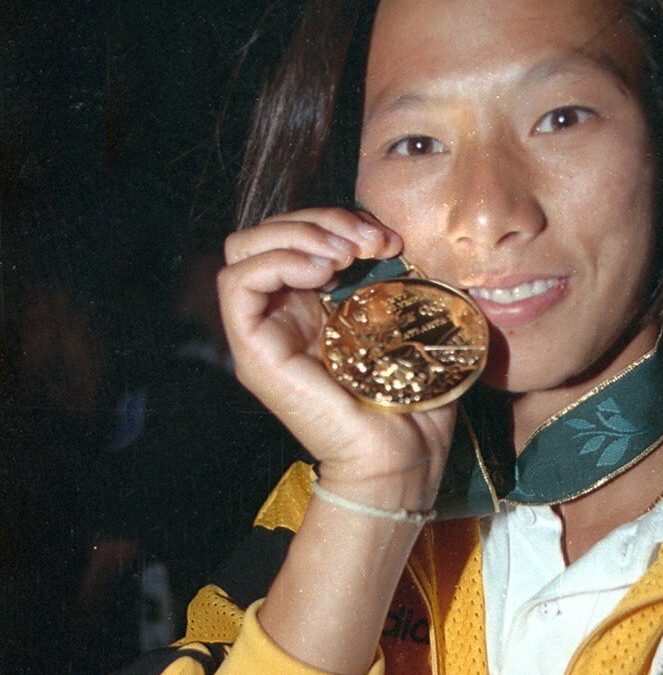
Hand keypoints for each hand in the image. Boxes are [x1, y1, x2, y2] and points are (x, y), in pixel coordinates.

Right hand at [218, 208, 455, 505]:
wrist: (404, 453)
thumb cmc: (414, 397)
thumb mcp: (409, 317)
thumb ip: (396, 273)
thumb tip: (393, 232)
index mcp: (316, 302)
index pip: (301, 233)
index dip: (341, 221)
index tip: (390, 241)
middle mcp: (284, 312)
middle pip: (269, 231)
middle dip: (320, 220)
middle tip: (369, 243)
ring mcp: (265, 331)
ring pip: (245, 247)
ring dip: (299, 235)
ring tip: (345, 256)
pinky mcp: (253, 351)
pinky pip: (237, 283)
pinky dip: (277, 260)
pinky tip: (324, 270)